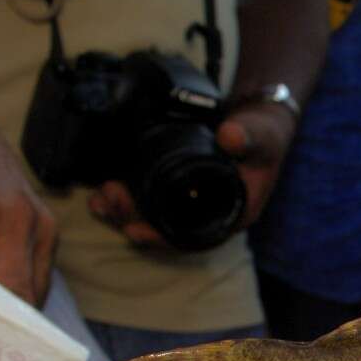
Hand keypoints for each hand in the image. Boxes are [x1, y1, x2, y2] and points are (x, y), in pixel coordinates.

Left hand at [87, 103, 294, 247]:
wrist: (255, 122)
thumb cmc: (263, 135)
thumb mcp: (261, 135)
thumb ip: (249, 137)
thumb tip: (230, 136)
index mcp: (231, 213)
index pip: (195, 237)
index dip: (163, 239)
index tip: (134, 231)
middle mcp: (207, 214)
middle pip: (165, 229)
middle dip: (132, 218)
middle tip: (109, 199)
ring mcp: (189, 203)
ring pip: (152, 217)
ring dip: (123, 211)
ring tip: (98, 197)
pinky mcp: (175, 188)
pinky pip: (147, 200)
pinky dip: (125, 197)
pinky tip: (101, 190)